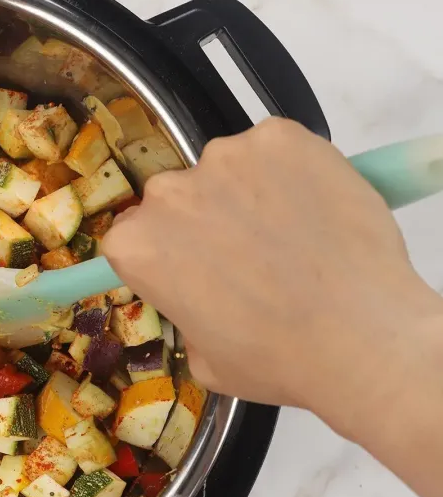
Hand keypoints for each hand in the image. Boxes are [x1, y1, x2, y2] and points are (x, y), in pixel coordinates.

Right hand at [102, 117, 442, 437]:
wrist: (361, 338)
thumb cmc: (275, 359)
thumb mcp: (203, 357)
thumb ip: (186, 311)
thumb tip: (206, 294)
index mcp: (137, 245)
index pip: (134, 235)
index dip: (168, 252)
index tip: (197, 268)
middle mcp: (170, 193)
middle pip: (177, 198)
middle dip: (205, 220)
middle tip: (249, 256)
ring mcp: (226, 158)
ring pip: (228, 171)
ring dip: (248, 194)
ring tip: (292, 236)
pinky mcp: (281, 137)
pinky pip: (276, 150)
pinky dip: (291, 171)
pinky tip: (315, 210)